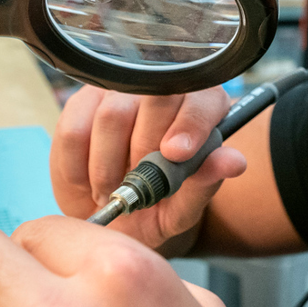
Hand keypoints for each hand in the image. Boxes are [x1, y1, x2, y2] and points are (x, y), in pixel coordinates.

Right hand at [49, 87, 247, 249]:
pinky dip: (80, 169)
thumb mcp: (185, 206)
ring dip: (109, 167)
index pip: (200, 99)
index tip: (176, 154)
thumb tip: (234, 162)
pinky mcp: (80, 104)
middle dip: (145, 150)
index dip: (189, 124)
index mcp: (201, 106)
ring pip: (112, 116)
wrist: (113, 217)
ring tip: (115, 189)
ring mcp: (117, 93)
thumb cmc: (157, 206)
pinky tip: (90, 182)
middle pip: (154, 99)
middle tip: (139, 184)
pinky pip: (74, 132)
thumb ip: (207, 182)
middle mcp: (160, 89)